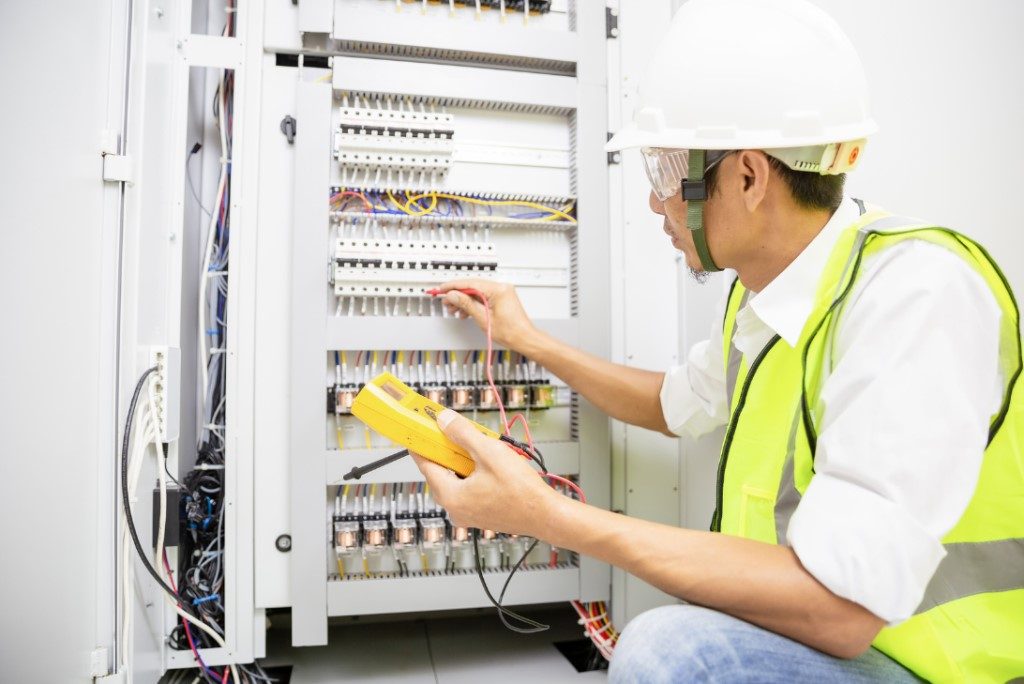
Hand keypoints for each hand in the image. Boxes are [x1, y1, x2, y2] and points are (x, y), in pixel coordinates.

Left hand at [411, 409, 556, 537]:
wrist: (546, 515)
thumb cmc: (521, 490)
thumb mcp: (489, 452)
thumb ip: (462, 434)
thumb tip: (443, 421)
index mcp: (451, 497)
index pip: (425, 465)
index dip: (422, 443)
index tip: (418, 429)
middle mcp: (455, 509)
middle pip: (440, 472)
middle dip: (448, 451)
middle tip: (456, 433)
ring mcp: (467, 514)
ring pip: (455, 480)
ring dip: (463, 462)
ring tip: (483, 449)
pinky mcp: (479, 514)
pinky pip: (468, 489)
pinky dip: (473, 474)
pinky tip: (490, 464)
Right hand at [434, 279, 537, 352]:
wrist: (524, 338)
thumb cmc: (510, 331)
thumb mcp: (483, 318)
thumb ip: (466, 304)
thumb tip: (453, 295)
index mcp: (498, 290)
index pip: (470, 283)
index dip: (453, 286)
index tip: (442, 289)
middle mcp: (501, 287)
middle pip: (473, 286)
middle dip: (457, 294)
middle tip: (446, 301)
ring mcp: (502, 292)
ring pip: (477, 292)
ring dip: (464, 300)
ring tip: (454, 309)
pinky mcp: (501, 298)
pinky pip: (483, 296)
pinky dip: (473, 303)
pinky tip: (465, 311)